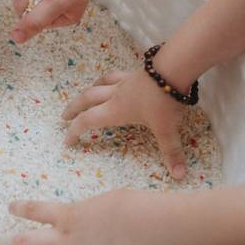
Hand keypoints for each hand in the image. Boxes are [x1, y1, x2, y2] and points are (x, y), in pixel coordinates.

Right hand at [63, 69, 187, 179]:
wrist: (174, 69)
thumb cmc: (164, 101)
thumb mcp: (167, 130)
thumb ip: (171, 152)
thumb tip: (179, 176)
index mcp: (116, 110)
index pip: (88, 121)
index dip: (74, 131)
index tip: (67, 140)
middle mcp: (115, 95)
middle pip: (87, 99)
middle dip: (73, 109)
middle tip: (64, 117)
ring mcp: (125, 82)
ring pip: (99, 85)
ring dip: (88, 92)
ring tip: (85, 97)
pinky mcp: (135, 73)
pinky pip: (115, 76)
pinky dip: (108, 80)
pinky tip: (113, 81)